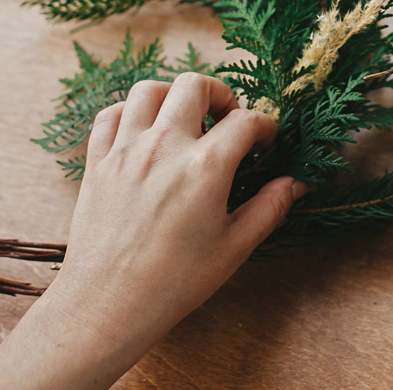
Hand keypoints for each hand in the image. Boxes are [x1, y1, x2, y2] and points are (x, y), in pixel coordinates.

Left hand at [0, 73, 303, 389]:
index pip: (246, 121)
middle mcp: (164, 147)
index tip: (267, 141)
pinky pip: (110, 114)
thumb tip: (295, 184)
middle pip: (194, 85)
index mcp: (205, 168)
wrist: (106, 307)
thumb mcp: (233, 249)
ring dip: (173, 96)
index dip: (265, 126)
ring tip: (186, 119)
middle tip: (228, 119)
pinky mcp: (97, 162)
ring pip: (148, 89)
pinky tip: (144, 131)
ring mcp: (125, 151)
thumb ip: (268, 209)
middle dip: (220, 94)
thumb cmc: (173, 284)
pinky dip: (130, 112)